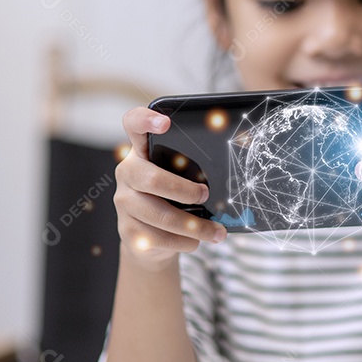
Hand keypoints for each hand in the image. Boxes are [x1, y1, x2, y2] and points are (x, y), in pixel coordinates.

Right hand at [113, 107, 226, 271]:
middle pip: (153, 179)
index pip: (134, 125)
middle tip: (205, 196)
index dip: (146, 120)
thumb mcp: (184, 178)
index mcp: (143, 152)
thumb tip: (238, 165)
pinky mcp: (127, 231)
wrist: (151, 240)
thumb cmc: (175, 200)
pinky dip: (184, 242)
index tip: (165, 122)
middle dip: (185, 191)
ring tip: (217, 232)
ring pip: (161, 215)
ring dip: (195, 226)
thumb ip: (196, 168)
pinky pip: (159, 238)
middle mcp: (128, 173)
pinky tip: (196, 241)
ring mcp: (124, 202)